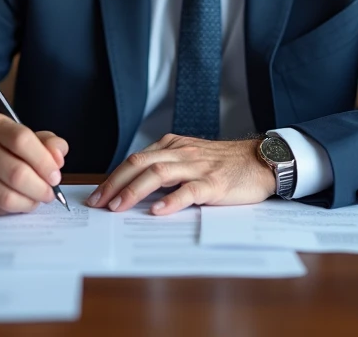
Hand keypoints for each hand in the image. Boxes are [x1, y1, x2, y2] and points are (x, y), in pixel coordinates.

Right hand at [0, 112, 67, 214]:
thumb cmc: (1, 149)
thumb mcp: (24, 137)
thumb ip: (48, 143)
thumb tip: (58, 158)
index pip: (22, 140)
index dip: (44, 161)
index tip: (55, 175)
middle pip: (16, 173)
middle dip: (41, 188)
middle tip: (50, 193)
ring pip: (7, 197)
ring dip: (29, 202)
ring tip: (36, 199)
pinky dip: (13, 209)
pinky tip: (18, 202)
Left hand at [87, 134, 274, 215]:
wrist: (260, 161)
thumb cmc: (223, 164)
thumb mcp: (189, 158)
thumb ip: (165, 168)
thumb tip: (133, 190)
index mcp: (172, 145)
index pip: (134, 160)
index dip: (113, 178)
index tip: (97, 196)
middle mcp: (181, 152)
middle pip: (139, 164)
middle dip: (114, 184)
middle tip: (98, 204)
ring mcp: (197, 167)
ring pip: (158, 175)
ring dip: (134, 191)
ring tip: (118, 207)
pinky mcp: (214, 183)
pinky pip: (189, 191)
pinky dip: (171, 201)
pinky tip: (157, 211)